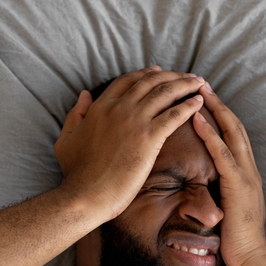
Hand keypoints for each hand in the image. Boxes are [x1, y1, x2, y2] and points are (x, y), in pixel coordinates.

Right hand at [54, 67, 206, 220]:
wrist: (87, 194)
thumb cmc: (76, 173)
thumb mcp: (66, 138)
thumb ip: (75, 114)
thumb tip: (85, 95)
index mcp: (101, 106)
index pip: (127, 80)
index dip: (146, 74)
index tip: (159, 71)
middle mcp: (119, 108)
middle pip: (151, 81)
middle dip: (172, 75)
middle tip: (188, 77)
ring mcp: (135, 121)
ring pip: (166, 93)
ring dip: (185, 85)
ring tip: (200, 84)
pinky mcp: (149, 138)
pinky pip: (174, 115)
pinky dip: (188, 106)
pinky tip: (199, 102)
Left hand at [190, 85, 265, 265]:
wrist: (252, 257)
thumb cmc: (237, 238)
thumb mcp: (229, 207)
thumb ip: (222, 190)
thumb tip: (206, 182)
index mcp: (246, 172)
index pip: (233, 134)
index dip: (220, 113)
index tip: (204, 96)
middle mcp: (249, 168)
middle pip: (234, 125)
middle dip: (217, 102)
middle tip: (200, 81)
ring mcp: (246, 175)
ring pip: (230, 133)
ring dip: (213, 109)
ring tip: (197, 90)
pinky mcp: (238, 185)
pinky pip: (222, 154)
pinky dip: (210, 134)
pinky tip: (196, 119)